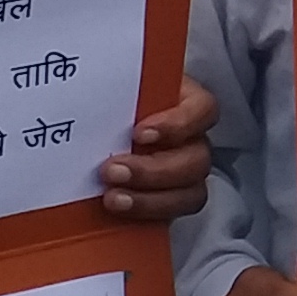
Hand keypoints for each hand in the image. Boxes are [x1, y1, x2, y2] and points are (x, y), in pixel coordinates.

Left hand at [96, 79, 217, 221]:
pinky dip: (145, 216)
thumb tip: (92, 79)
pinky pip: (170, 216)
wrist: (94, 125)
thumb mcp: (117, 87)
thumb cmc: (111, 100)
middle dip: (154, 170)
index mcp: (185, 101)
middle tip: (112, 171)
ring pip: (190, 193)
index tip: (139, 133)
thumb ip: (115, 89)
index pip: (204, 109)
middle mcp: (191, 139)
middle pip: (197, 159)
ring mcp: (183, 173)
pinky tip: (119, 213)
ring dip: (151, 200)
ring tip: (112, 199)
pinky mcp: (167, 199)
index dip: (178, 124)